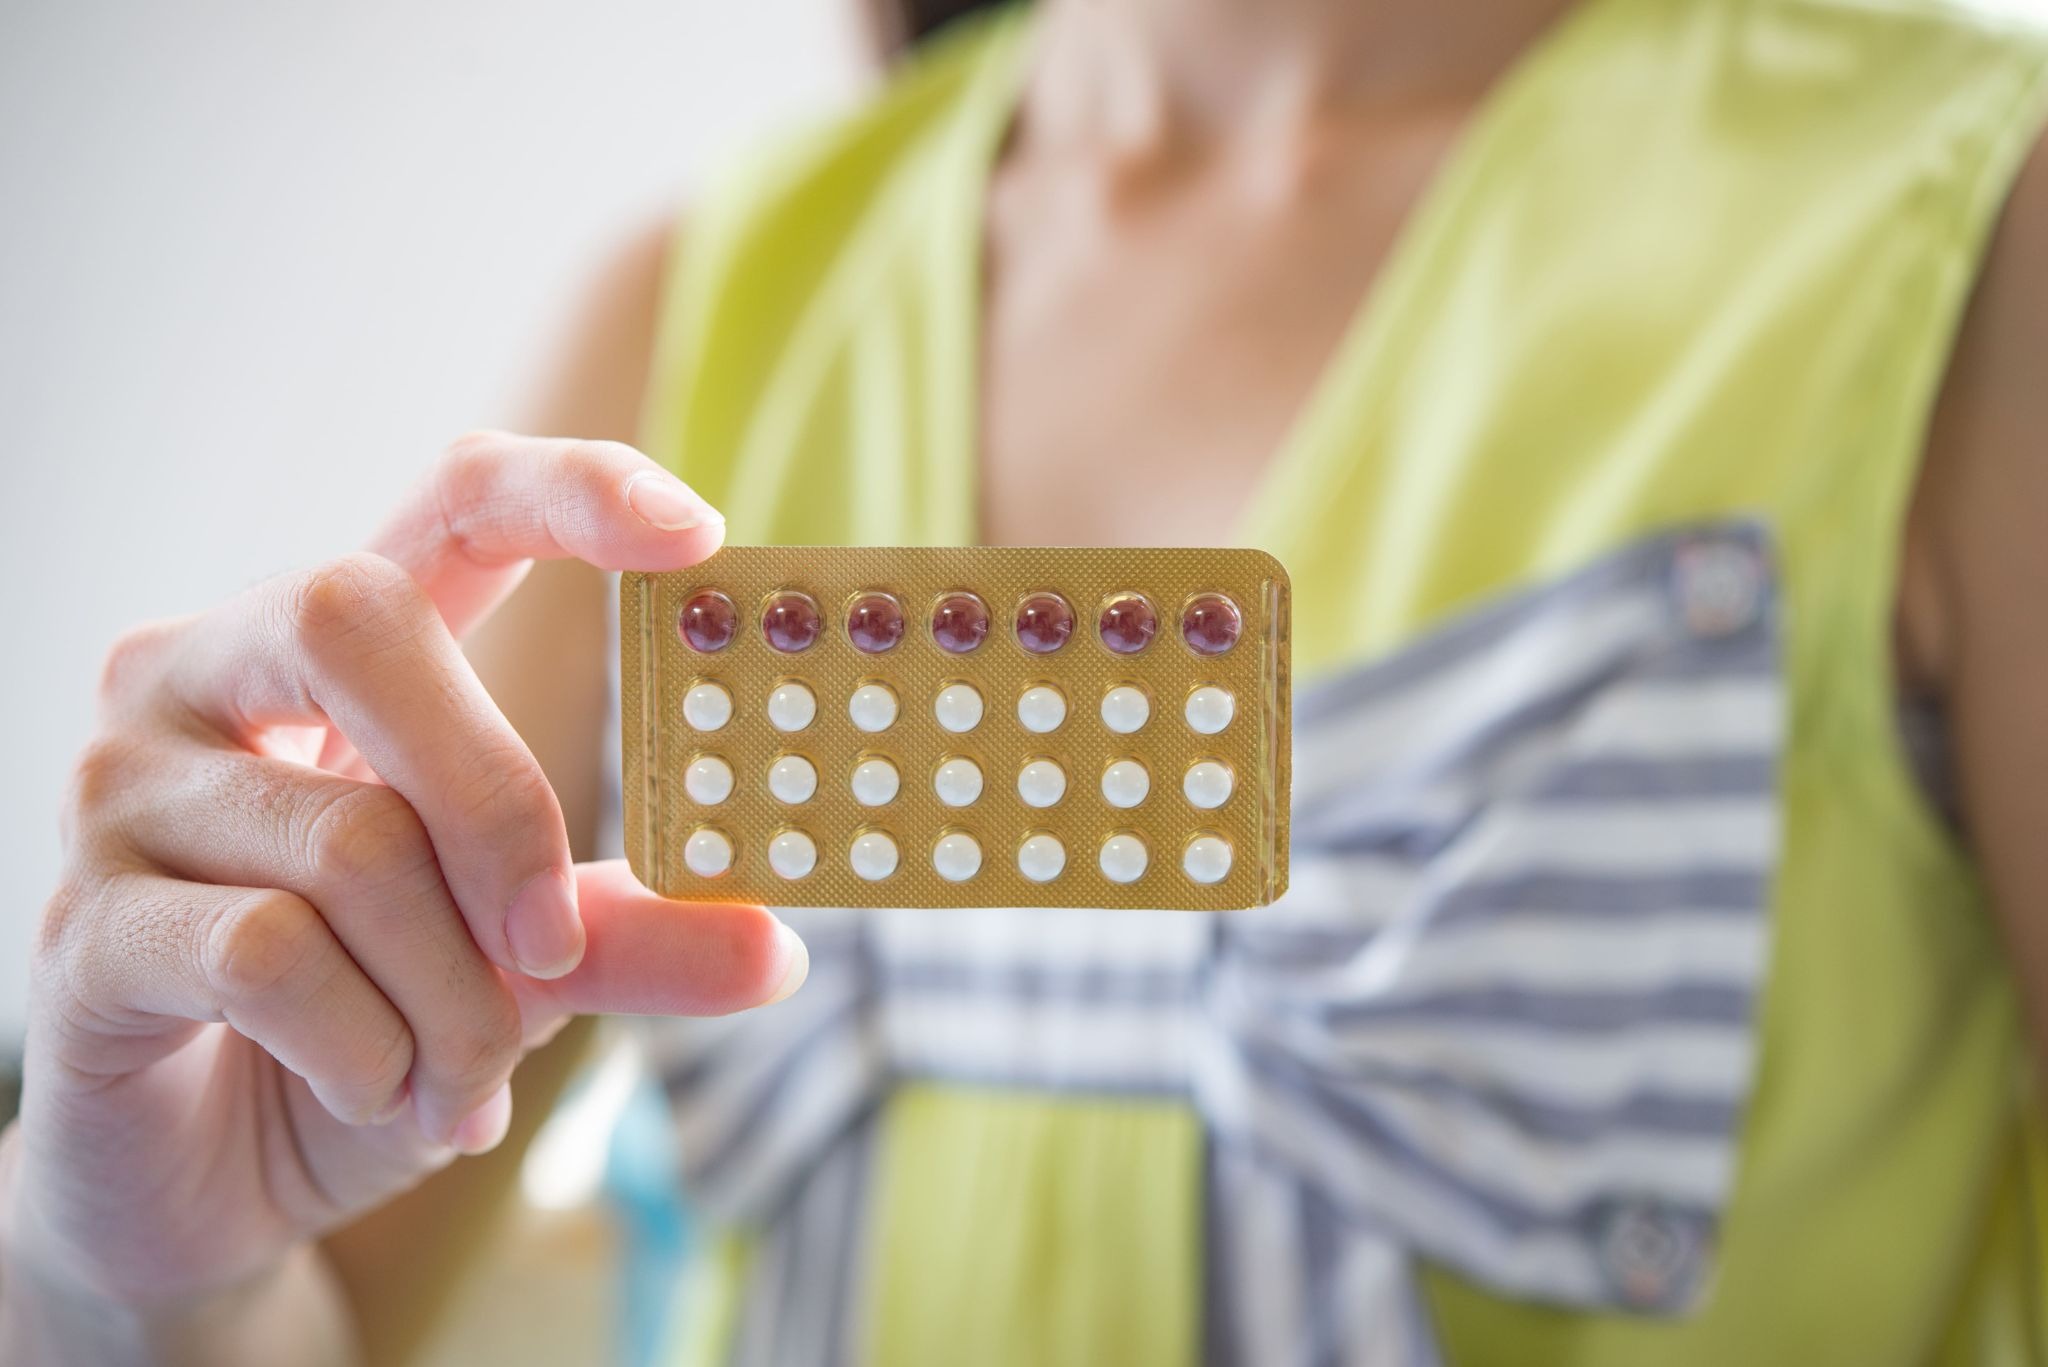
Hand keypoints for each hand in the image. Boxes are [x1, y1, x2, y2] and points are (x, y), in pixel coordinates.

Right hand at [6, 433, 803, 1321]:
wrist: (202, 1183)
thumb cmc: (365, 1031)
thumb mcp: (517, 974)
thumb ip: (626, 937)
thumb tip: (775, 950)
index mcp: (332, 647)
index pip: (450, 497)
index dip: (574, 490)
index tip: (698, 534)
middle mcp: (203, 674)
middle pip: (367, 622)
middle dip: (501, 806)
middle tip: (553, 947)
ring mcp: (120, 788)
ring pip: (351, 838)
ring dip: (456, 997)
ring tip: (468, 1079)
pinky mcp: (78, 926)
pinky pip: (270, 956)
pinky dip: (372, 1052)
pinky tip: (388, 1098)